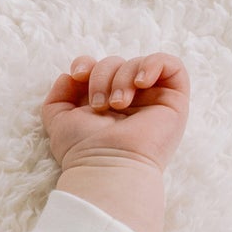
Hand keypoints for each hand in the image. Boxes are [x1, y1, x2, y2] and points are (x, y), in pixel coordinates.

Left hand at [42, 51, 188, 172]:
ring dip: (122, 78)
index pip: (99, 69)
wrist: (107, 167)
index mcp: (104, 105)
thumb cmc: (82, 153)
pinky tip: (140, 84)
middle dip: (102, 76)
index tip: (77, 75)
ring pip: (138, 64)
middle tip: (99, 105)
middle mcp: (129, 102)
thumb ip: (57, 98)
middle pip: (116, 64)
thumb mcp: (59, 123)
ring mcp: (152, 101)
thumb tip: (68, 76)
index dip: (87, 64)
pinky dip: (154, 64)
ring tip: (117, 104)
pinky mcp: (174, 102)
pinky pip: (172, 65)